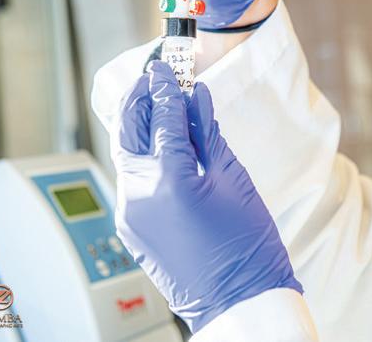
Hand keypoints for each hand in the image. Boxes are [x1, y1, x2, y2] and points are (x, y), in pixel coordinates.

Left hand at [112, 60, 301, 333]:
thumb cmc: (246, 245)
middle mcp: (139, 196)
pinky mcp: (130, 226)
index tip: (165, 68)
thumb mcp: (232, 178)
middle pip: (128, 131)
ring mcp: (130, 214)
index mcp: (169, 180)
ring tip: (152, 101)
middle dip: (137, 98)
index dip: (165, 88)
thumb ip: (207, 132)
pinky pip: (130, 178)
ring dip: (136, 125)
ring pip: (124, 154)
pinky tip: (156, 141)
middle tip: (149, 77)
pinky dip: (140, 153)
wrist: (239, 302)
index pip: (163, 118)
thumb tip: (196, 96)